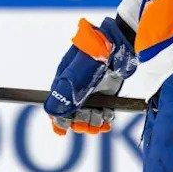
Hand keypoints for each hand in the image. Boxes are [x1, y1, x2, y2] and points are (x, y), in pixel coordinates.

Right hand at [44, 17, 136, 135]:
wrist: (121, 42)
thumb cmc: (95, 53)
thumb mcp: (76, 75)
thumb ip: (64, 95)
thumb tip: (51, 113)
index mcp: (63, 80)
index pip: (56, 105)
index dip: (59, 119)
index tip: (64, 129)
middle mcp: (76, 87)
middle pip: (73, 114)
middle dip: (79, 121)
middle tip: (89, 120)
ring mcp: (92, 91)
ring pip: (88, 115)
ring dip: (94, 121)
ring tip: (101, 118)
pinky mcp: (107, 93)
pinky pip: (103, 111)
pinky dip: (105, 118)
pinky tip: (108, 119)